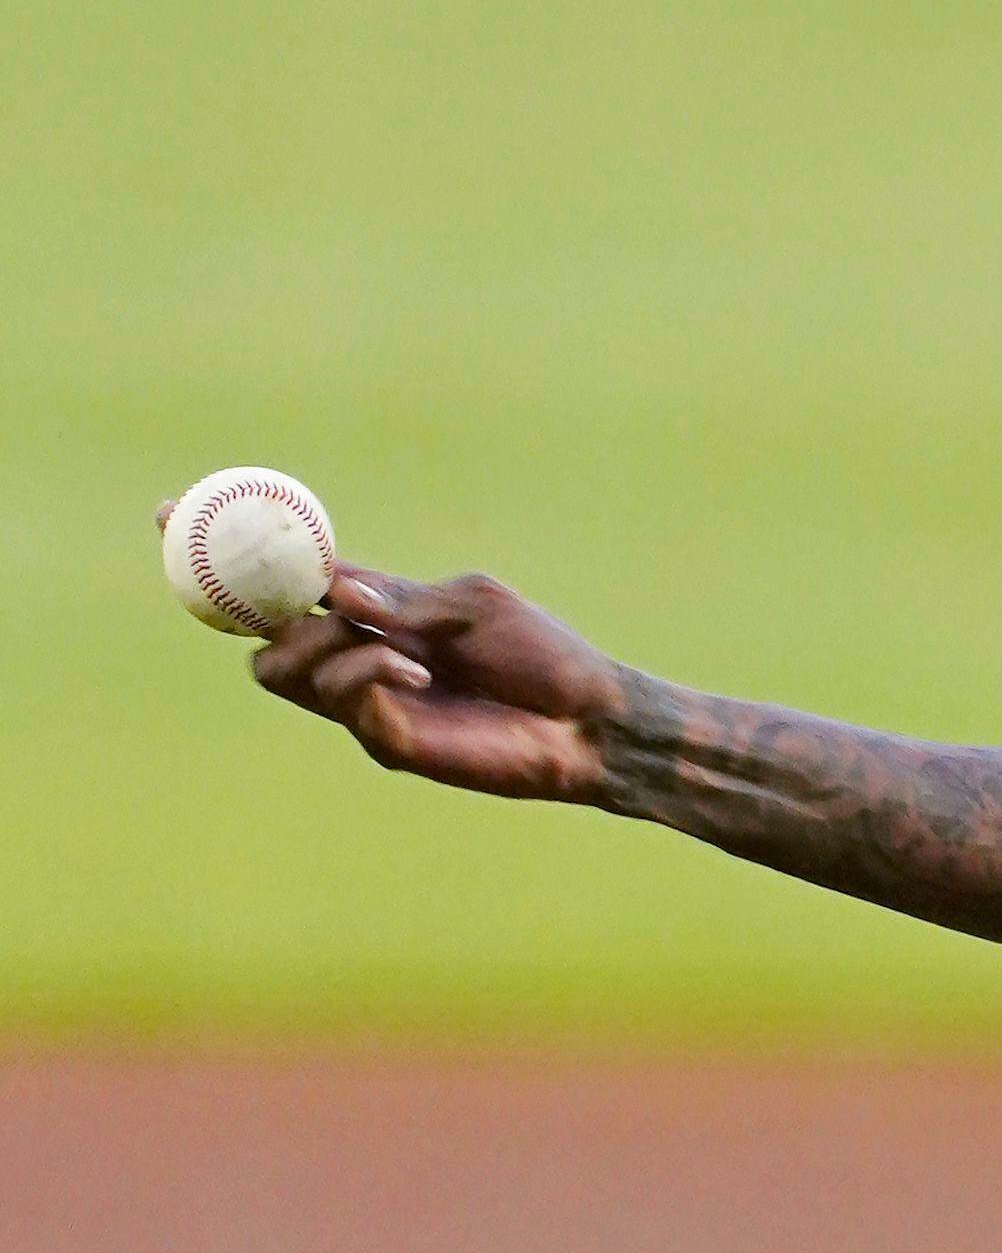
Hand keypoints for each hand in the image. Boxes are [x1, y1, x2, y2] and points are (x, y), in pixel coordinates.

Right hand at [235, 541, 627, 802]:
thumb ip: (398, 596)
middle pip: (261, 634)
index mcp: (372, 612)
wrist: (585, 717)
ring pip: (282, 670)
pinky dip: (367, 672)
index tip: (166, 513)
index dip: (223, 552)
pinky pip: (338, 698)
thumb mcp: (470, 603)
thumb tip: (329, 586)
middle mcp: (356, 655)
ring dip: (326, 645)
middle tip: (310, 599)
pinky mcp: (384, 740)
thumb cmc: (540, 653)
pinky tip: (417, 672)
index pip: (284, 581)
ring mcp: (363, 702)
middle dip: (263, 609)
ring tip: (398, 648)